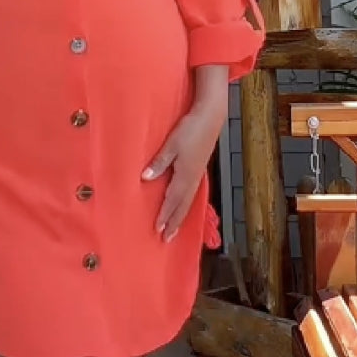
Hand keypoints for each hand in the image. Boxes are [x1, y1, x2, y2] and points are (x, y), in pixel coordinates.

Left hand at [142, 103, 225, 241]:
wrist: (210, 118)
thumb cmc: (190, 129)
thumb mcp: (171, 145)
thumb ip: (159, 162)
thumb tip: (145, 178)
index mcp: (185, 175)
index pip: (172, 200)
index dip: (165, 215)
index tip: (157, 230)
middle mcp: (192, 179)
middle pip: (182, 206)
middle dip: (174, 223)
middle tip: (166, 239)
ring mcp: (198, 175)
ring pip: (188, 202)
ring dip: (180, 217)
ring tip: (174, 229)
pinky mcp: (199, 169)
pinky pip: (192, 194)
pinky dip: (186, 205)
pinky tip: (183, 206)